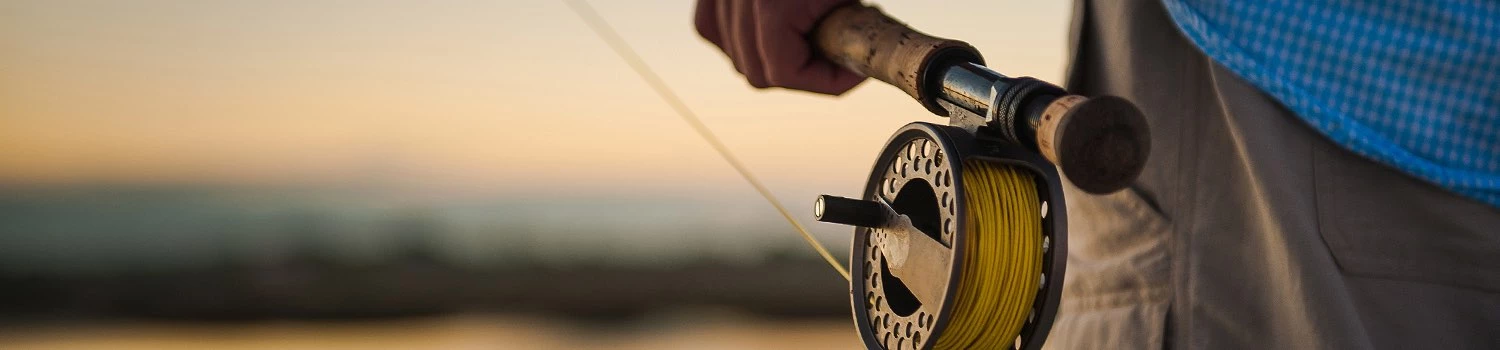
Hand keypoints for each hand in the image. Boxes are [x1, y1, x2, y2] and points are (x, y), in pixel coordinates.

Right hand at [694, 0, 865, 94]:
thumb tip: (857, 65)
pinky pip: (716, 31)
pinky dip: (740, 39)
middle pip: (757, 73)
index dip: (825, 80)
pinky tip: (767, 33)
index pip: (785, 73)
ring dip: (770, 59)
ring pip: (735, 57)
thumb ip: (850, 29)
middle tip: (835, 61)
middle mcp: (738, 0)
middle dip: (801, 74)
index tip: (852, 71)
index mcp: (771, 4)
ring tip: (809, 42)